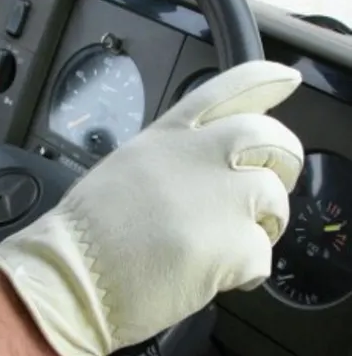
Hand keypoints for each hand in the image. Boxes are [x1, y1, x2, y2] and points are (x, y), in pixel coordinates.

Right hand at [0, 61, 303, 355]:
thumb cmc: (85, 234)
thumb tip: (210, 171)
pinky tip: (217, 275)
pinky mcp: (230, 244)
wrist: (70, 276)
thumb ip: (172, 160)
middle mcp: (196, 156)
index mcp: (167, 137)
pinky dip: (246, 272)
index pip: (227, 89)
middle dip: (281, 165)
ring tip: (228, 244)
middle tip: (264, 191)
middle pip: (272, 138)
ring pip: (275, 199)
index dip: (265, 80)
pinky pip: (262, 256)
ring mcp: (217, 198)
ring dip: (262, 224)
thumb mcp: (125, 170)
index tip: (285, 80)